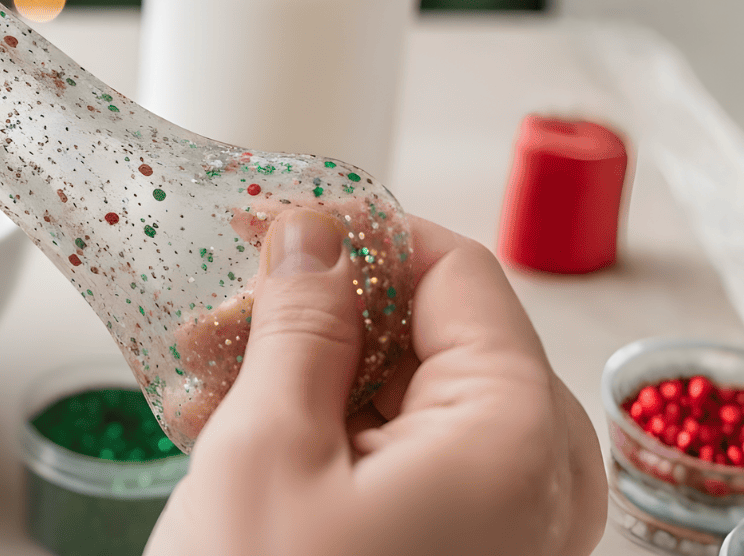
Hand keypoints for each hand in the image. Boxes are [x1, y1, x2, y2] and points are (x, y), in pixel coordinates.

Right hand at [145, 210, 606, 555]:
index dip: (355, 229)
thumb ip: (301, 320)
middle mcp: (544, 483)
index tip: (267, 218)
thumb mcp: (267, 451)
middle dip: (319, 314)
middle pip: (437, 336)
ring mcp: (514, 534)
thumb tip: (315, 232)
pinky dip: (329, 439)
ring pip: (415, 401)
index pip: (455, 270)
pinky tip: (232, 436)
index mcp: (518, 436)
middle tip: (216, 318)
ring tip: (200, 384)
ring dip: (307, 375)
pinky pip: (412, 466)